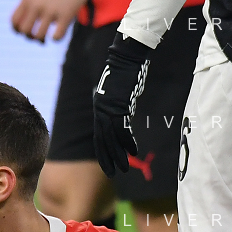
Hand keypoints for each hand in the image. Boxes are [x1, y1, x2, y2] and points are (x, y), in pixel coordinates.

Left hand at [11, 0, 89, 42]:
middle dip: (29, 37)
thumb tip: (20, 24)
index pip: (14, 21)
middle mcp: (37, 5)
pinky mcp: (65, 15)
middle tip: (36, 36)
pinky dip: (55, 39)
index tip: (25, 32)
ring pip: (39, 36)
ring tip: (46, 39)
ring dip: (41, 40)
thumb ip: (27, 4)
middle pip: (25, 31)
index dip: (17, 30)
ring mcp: (51, 10)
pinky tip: (57, 34)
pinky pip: (56, 36)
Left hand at [92, 35, 154, 176]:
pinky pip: (122, 128)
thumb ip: (117, 108)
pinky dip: (127, 141)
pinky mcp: (119, 105)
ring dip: (118, 155)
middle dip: (107, 159)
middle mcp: (100, 111)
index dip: (103, 153)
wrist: (125, 56)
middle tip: (112, 174)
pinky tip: (133, 152)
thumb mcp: (117, 93)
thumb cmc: (124, 72)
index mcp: (99, 109)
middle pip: (102, 141)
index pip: (99, 137)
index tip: (107, 166)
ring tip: (124, 168)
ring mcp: (108, 108)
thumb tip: (122, 118)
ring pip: (111, 138)